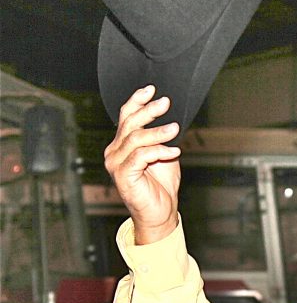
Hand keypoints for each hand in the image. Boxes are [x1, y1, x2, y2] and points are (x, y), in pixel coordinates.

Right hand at [104, 85, 180, 243]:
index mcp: (122, 144)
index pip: (125, 116)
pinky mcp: (123, 175)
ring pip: (136, 138)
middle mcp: (115, 151)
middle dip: (148, 111)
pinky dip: (159, 151)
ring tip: (175, 129)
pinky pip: (141, 156)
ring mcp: (116, 164)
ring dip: (158, 132)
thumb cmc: (161, 185)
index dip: (136, 101)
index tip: (151, 90)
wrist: (160, 212)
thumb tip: (171, 118)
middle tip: (165, 103)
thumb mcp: (165, 154)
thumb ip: (162, 137)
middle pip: (129, 123)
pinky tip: (174, 150)